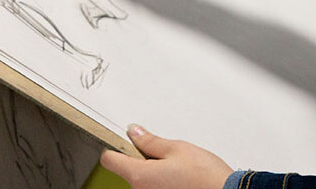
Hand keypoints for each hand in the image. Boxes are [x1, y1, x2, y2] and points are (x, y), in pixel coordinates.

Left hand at [101, 125, 232, 188]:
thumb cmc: (205, 176)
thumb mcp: (177, 148)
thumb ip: (151, 141)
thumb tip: (135, 132)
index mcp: (140, 176)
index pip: (110, 160)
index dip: (114, 146)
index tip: (121, 138)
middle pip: (128, 170)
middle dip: (141, 157)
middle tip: (161, 150)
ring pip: (142, 179)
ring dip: (153, 170)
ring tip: (176, 165)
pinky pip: (153, 188)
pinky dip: (161, 181)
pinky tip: (178, 177)